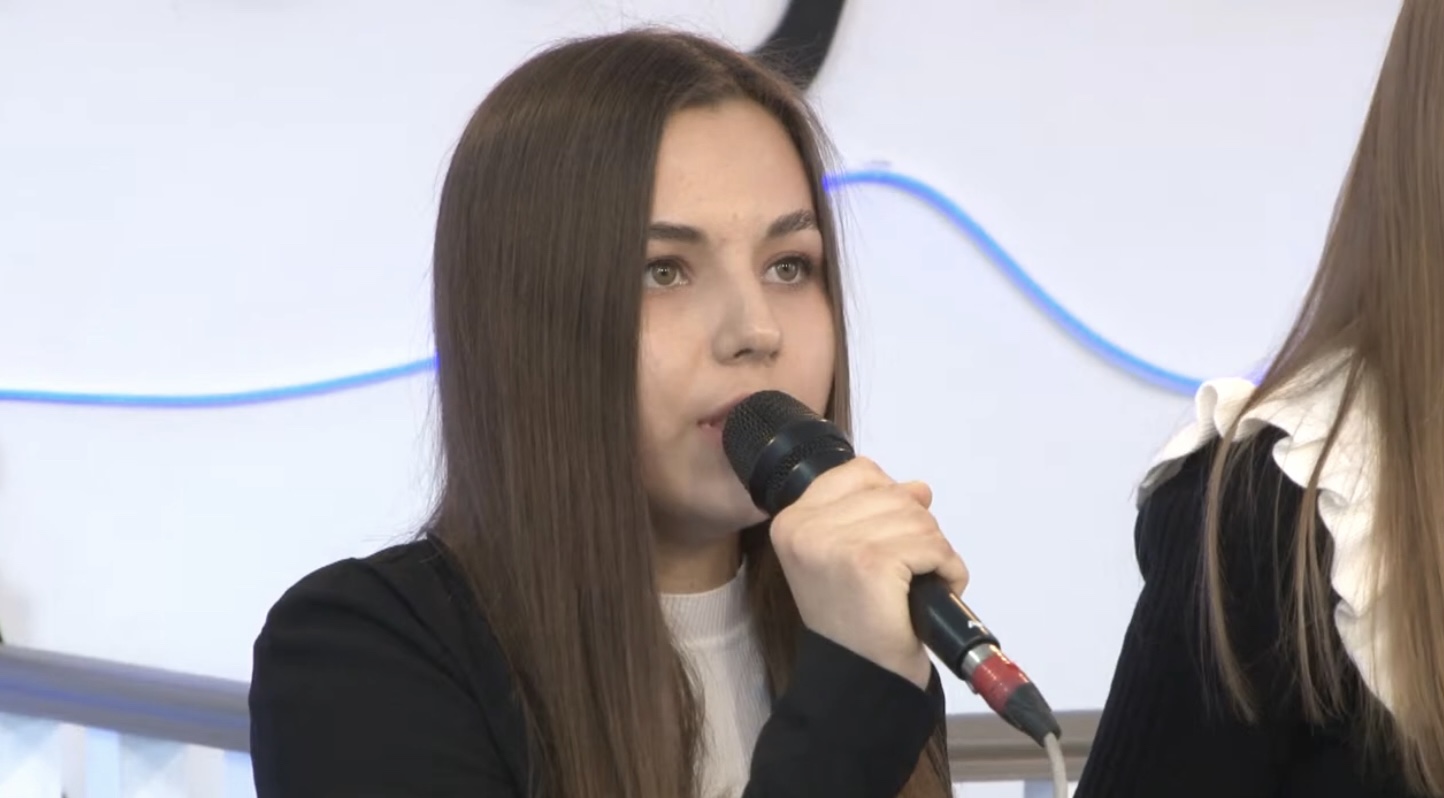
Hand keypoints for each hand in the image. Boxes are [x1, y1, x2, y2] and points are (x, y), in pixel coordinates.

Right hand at [768, 457, 969, 688]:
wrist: (857, 679)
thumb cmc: (855, 620)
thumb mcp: (848, 553)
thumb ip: (876, 511)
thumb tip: (918, 489)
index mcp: (792, 519)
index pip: (860, 472)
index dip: (889, 503)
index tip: (884, 546)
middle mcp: (805, 527)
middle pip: (896, 493)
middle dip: (916, 532)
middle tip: (902, 575)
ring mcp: (835, 544)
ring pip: (919, 518)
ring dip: (934, 554)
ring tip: (914, 586)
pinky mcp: (870, 564)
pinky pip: (933, 546)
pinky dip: (948, 570)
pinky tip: (930, 592)